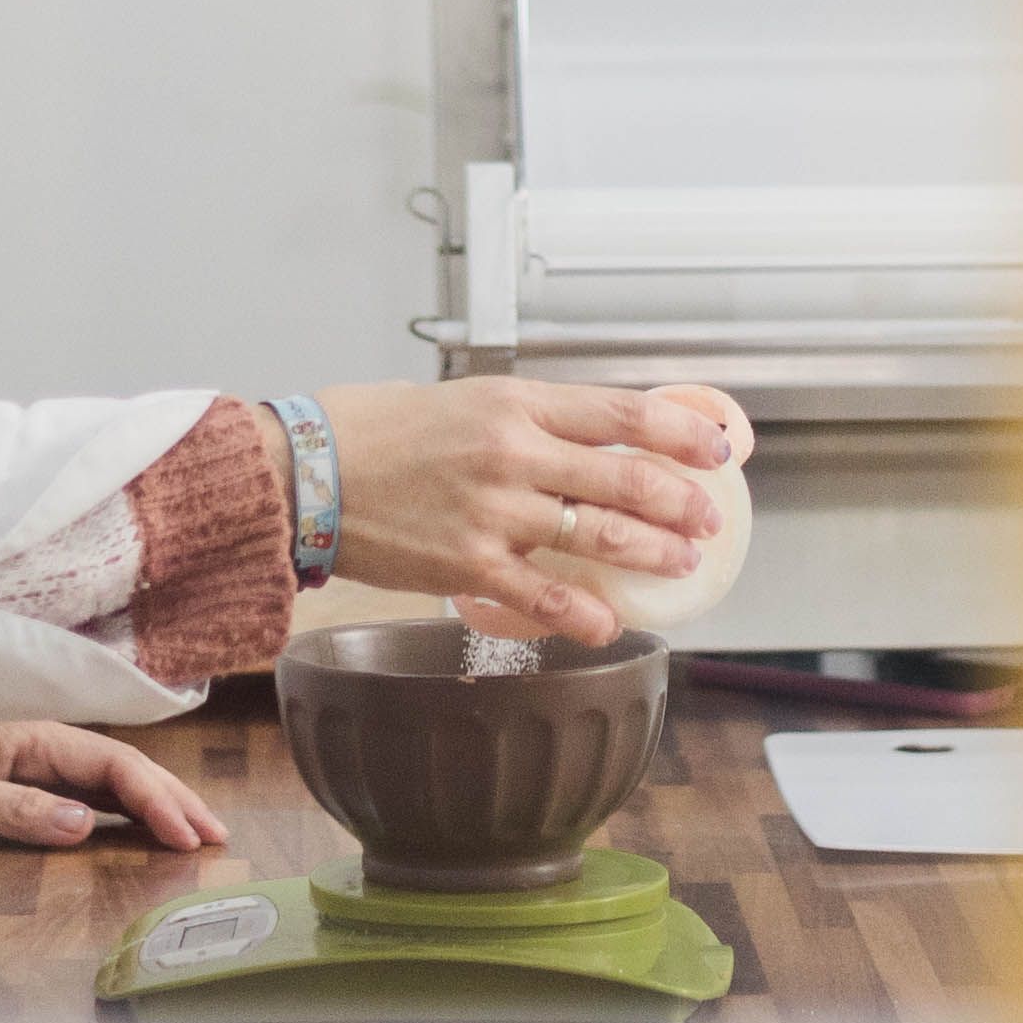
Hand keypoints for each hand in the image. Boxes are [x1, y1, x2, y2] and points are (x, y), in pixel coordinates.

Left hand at [0, 720, 225, 850]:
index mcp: (32, 736)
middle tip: (218, 837)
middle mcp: (40, 742)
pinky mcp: (20, 777)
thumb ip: (17, 809)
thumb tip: (87, 826)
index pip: (113, 766)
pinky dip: (122, 810)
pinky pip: (86, 792)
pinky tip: (141, 829)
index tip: (188, 837)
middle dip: (174, 799)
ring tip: (196, 832)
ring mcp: (32, 759)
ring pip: (109, 780)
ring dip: (156, 804)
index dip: (157, 800)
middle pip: (123, 768)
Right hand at [315, 378, 736, 644]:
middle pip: (625, 478)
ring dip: (651, 553)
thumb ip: (525, 421)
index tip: (719, 450)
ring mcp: (493, 512)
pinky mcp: (466, 565)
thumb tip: (586, 444)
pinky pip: (544, 596)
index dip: (682, 433)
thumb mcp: (463, 400)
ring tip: (681, 564)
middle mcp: (512, 452)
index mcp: (515, 402)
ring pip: (597, 536)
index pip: (622, 413)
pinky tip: (610, 623)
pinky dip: (586, 615)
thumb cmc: (375, 430)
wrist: (303, 473)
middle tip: (708, 519)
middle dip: (680, 502)